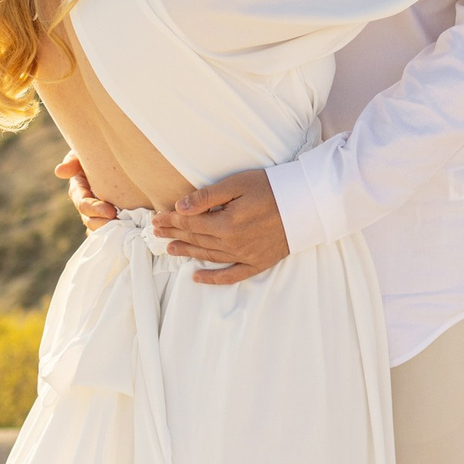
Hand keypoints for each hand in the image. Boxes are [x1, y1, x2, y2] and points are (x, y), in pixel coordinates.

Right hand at [56, 154, 119, 230]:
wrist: (111, 154)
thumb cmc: (95, 151)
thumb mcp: (82, 153)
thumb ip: (72, 161)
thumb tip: (59, 171)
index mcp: (79, 190)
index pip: (84, 204)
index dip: (96, 209)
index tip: (111, 211)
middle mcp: (86, 204)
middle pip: (91, 220)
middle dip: (104, 224)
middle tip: (120, 223)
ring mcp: (98, 212)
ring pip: (100, 227)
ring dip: (111, 230)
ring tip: (125, 230)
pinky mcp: (110, 216)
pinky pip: (109, 231)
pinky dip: (114, 234)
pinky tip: (125, 235)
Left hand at [153, 168, 289, 285]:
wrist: (307, 203)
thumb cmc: (272, 188)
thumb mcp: (237, 184)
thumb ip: (207, 197)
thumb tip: (180, 208)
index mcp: (226, 224)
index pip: (190, 223)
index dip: (171, 220)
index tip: (156, 218)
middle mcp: (232, 244)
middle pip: (196, 239)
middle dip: (174, 234)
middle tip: (156, 232)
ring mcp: (245, 256)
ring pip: (208, 256)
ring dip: (187, 253)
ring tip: (170, 249)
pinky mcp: (258, 263)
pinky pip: (231, 276)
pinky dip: (213, 279)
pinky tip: (197, 278)